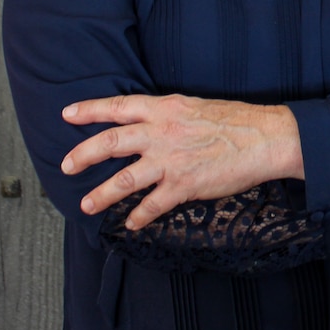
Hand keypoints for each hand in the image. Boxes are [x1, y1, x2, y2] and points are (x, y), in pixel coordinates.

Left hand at [60, 94, 302, 229]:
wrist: (264, 137)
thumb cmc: (235, 120)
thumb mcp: (195, 106)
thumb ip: (169, 115)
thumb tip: (148, 123)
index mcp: (166, 108)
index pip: (119, 106)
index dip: (90, 110)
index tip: (68, 114)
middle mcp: (162, 132)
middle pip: (111, 142)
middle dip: (83, 155)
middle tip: (66, 166)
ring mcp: (171, 160)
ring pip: (124, 179)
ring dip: (102, 195)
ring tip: (87, 205)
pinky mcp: (184, 184)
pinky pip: (152, 205)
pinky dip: (139, 216)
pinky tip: (132, 223)